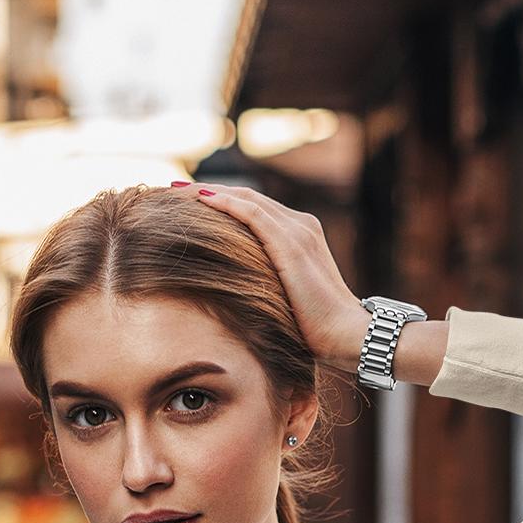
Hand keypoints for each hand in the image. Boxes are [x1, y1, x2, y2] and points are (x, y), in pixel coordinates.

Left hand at [175, 183, 368, 372]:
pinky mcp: (292, 245)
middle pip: (248, 198)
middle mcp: (301, 225)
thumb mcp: (288, 299)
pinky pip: (254, 215)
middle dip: (209, 191)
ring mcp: (298, 232)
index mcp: (301, 235)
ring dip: (210, 192)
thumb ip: (270, 285)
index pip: (255, 209)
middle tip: (175, 188)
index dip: (223, 202)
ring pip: (247, 200)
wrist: (347, 334)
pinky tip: (202, 200)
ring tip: (178, 190)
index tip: (190, 203)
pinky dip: (226, 204)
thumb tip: (241, 297)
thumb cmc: (319, 328)